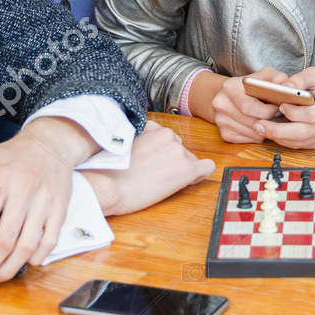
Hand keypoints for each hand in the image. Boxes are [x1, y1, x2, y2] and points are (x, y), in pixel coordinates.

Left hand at [0, 117, 87, 288]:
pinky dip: (37, 258)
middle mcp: (23, 192)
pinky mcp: (60, 209)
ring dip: (8, 269)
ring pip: (27, 246)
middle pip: (3, 242)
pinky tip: (22, 265)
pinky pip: (50, 240)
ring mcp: (44, 202)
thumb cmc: (8, 156)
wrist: (50, 144)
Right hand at [81, 122, 213, 217]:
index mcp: (152, 127)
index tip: (153, 163)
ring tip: (163, 182)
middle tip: (156, 176)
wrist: (107, 186)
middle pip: (179, 149)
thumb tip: (149, 152)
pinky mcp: (186, 169)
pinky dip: (200, 175)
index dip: (161, 153)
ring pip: (190, 160)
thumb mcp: (123, 145)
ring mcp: (179, 151)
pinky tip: (188, 182)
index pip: (166, 139)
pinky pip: (206, 168)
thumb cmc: (108, 171)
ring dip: (181, 170)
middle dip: (172, 162)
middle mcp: (168, 135)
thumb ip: (140, 141)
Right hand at [202, 69, 288, 142]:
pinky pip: (248, 140)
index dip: (268, 110)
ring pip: (252, 133)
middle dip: (269, 121)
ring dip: (266, 130)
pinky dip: (259, 135)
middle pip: (251, 122)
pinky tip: (261, 125)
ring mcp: (221, 121)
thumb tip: (289, 87)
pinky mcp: (225, 134)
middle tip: (279, 116)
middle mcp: (221, 104)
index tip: (279, 108)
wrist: (229, 95)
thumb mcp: (264, 75)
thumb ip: (278, 78)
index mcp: (229, 87)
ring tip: (272, 120)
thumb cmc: (250, 86)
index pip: (249, 106)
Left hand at [258, 66, 314, 149]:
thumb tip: (284, 86)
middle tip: (259, 125)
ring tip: (262, 129)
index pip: (311, 114)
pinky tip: (275, 134)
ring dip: (279, 137)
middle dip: (278, 131)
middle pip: (303, 132)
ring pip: (301, 142)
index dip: (293, 113)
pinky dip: (286, 141)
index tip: (279, 106)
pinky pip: (302, 146)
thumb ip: (299, 79)